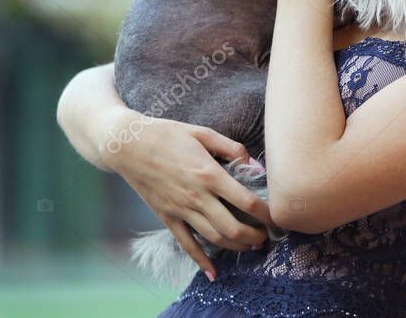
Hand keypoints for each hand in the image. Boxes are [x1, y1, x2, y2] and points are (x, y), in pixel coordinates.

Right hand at [103, 114, 274, 278]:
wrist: (128, 145)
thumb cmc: (168, 134)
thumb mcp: (203, 132)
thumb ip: (232, 148)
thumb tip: (256, 165)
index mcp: (209, 174)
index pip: (247, 201)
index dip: (266, 213)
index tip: (277, 217)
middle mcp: (197, 196)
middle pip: (233, 228)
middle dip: (255, 236)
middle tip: (267, 235)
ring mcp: (181, 210)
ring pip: (214, 238)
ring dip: (236, 246)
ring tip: (251, 245)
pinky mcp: (167, 217)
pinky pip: (186, 244)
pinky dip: (200, 261)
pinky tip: (213, 273)